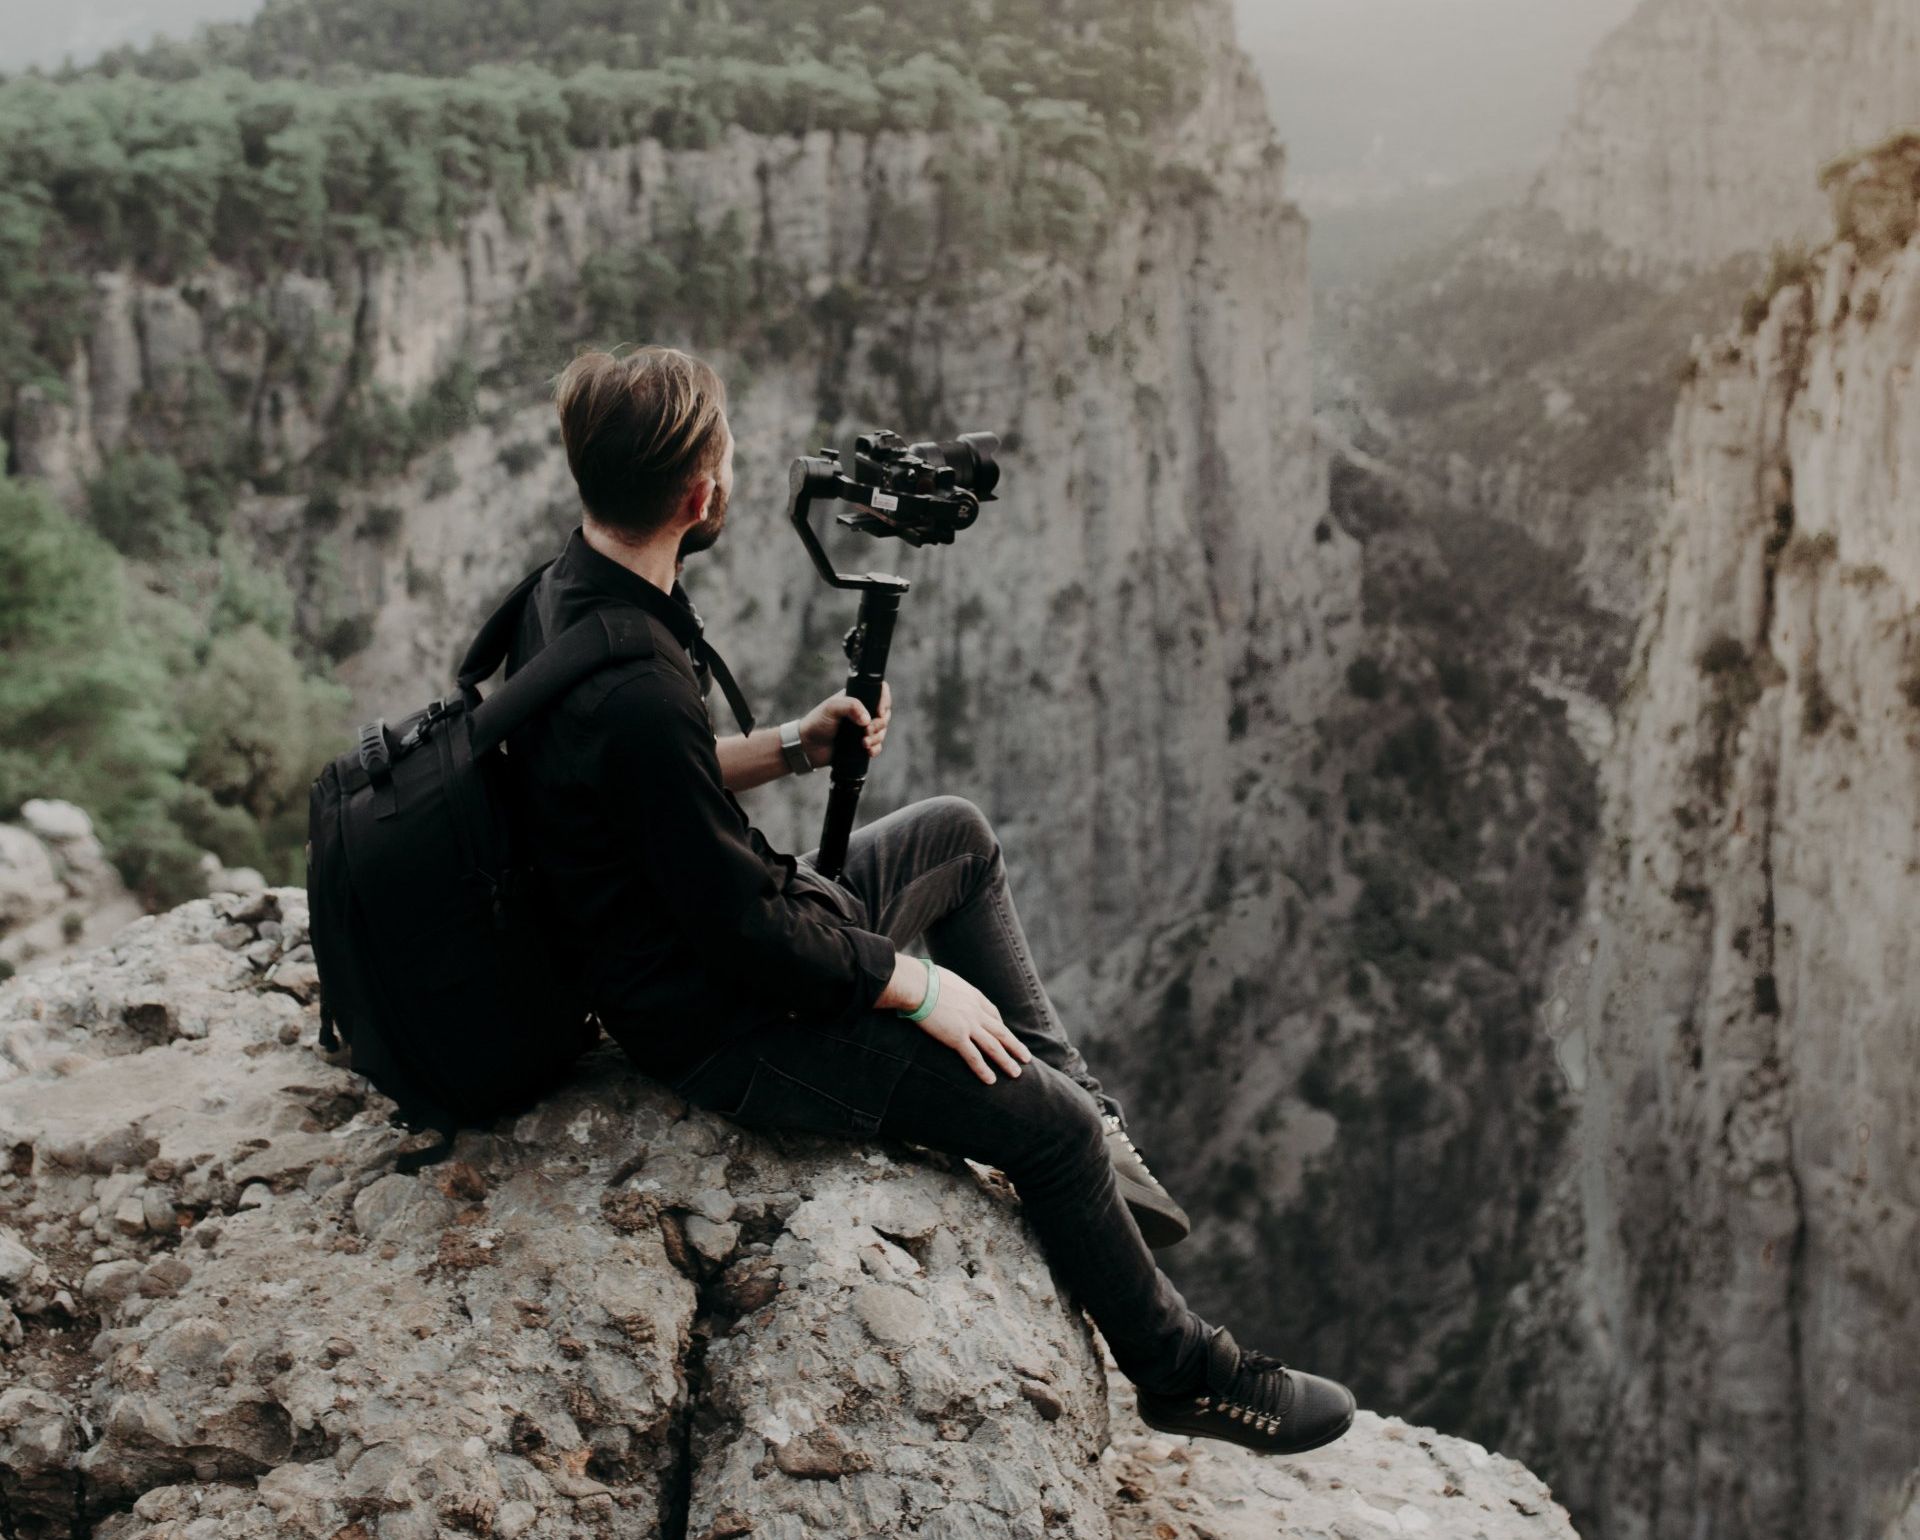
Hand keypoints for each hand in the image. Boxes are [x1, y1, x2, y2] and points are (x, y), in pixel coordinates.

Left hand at [800, 680, 890, 767]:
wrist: (808, 746)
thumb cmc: (817, 722)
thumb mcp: (831, 707)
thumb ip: (851, 706)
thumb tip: (867, 719)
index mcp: (856, 699)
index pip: (879, 693)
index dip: (884, 701)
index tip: (879, 712)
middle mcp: (862, 713)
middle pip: (884, 715)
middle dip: (879, 724)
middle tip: (866, 731)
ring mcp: (863, 729)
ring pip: (882, 731)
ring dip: (877, 738)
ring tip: (863, 743)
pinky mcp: (862, 745)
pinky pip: (877, 746)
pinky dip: (875, 749)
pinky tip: (868, 751)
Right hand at [908, 963, 1032, 1085]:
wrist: (917, 985)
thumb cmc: (923, 979)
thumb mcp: (945, 979)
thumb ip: (950, 988)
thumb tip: (941, 988)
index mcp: (974, 996)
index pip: (993, 1013)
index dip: (1000, 1025)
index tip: (1005, 1034)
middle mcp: (976, 1012)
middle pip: (1001, 1032)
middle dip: (1015, 1046)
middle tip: (1026, 1058)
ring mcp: (969, 1025)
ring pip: (994, 1046)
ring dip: (1007, 1061)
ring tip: (1017, 1073)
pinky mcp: (956, 1037)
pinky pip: (973, 1057)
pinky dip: (983, 1070)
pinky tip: (991, 1081)